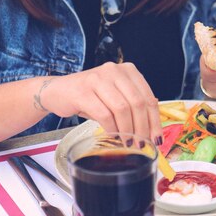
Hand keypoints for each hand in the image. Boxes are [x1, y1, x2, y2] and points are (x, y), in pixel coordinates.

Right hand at [38, 62, 162, 145]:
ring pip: (122, 109)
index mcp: (128, 71)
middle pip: (137, 103)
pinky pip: (104, 114)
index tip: (156, 138)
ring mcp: (98, 79)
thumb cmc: (91, 97)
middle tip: (141, 144)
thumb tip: (152, 130)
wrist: (59, 92)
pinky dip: (111, 128)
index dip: (154, 121)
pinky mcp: (83, 92)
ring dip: (127, 130)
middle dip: (142, 128)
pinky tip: (113, 136)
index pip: (148, 97)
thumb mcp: (115, 97)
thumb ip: (133, 107)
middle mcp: (114, 71)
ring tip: (128, 142)